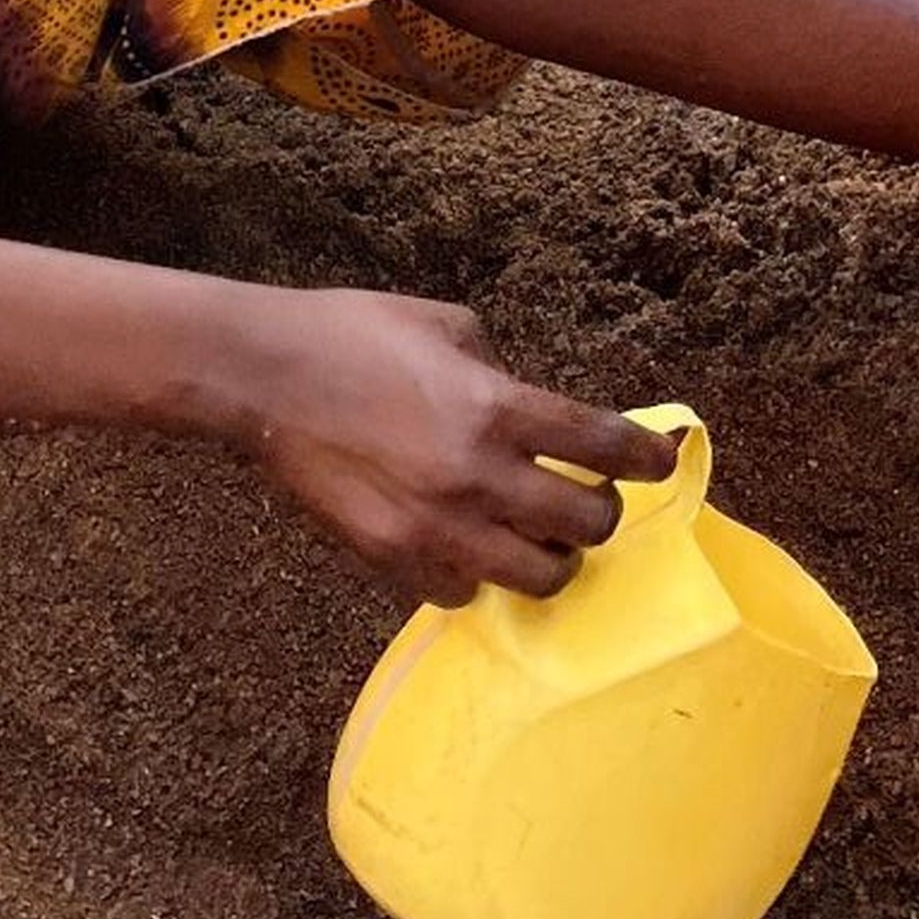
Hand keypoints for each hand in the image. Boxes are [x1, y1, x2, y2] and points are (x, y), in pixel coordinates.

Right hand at [239, 295, 677, 598]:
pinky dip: (475, 577)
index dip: (647, 457)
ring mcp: (436, 527)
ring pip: (539, 576)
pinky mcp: (394, 558)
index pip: (606, 446)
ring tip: (533, 537)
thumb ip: (501, 371)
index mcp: (496, 406)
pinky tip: (464, 549)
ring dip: (549, 556)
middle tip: (583, 497)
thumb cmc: (351, 333)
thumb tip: (536, 411)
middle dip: (597, 510)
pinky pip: (463, 594)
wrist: (260, 377)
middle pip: (588, 523)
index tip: (658, 460)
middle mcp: (477, 475)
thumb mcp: (444, 324)